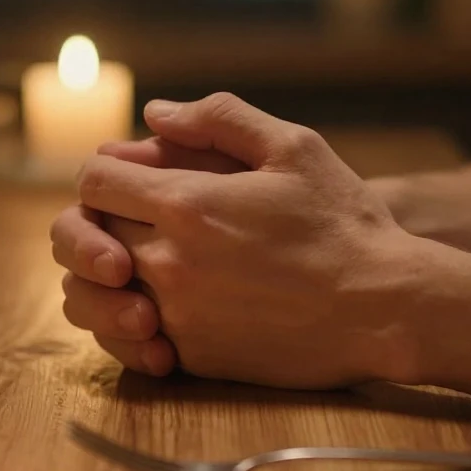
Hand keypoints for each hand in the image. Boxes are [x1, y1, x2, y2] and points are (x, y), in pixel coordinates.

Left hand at [75, 93, 423, 388]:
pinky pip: (129, 340)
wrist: (385, 308)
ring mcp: (178, 315)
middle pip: (86, 236)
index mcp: (187, 203)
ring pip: (95, 295)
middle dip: (98, 222)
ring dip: (103, 277)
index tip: (129, 177)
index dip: (104, 173)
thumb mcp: (294, 147)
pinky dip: (132, 322)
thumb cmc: (343, 223)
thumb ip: (219, 119)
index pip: (95, 181)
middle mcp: (170, 261)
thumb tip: (155, 113)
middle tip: (127, 220)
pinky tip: (162, 306)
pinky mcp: (193, 357)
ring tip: (132, 266)